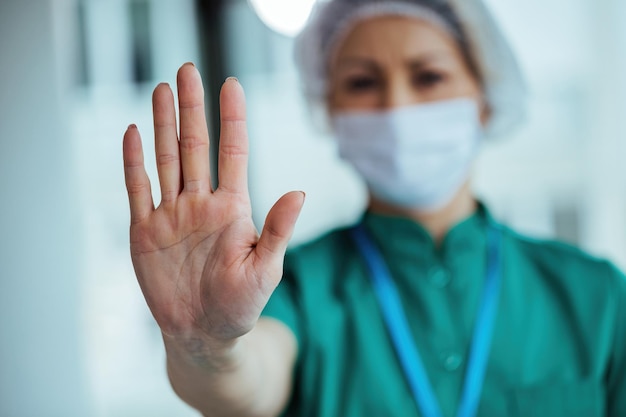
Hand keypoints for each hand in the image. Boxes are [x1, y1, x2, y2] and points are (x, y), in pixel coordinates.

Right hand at [122, 63, 304, 343]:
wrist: (203, 334)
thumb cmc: (240, 304)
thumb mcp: (265, 269)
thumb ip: (277, 230)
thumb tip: (298, 192)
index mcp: (232, 208)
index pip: (232, 153)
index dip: (232, 118)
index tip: (231, 84)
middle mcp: (200, 204)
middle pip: (195, 146)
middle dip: (191, 108)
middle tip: (187, 70)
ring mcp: (171, 215)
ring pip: (166, 159)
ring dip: (161, 125)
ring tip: (161, 90)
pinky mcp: (145, 232)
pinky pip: (137, 190)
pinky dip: (134, 162)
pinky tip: (133, 133)